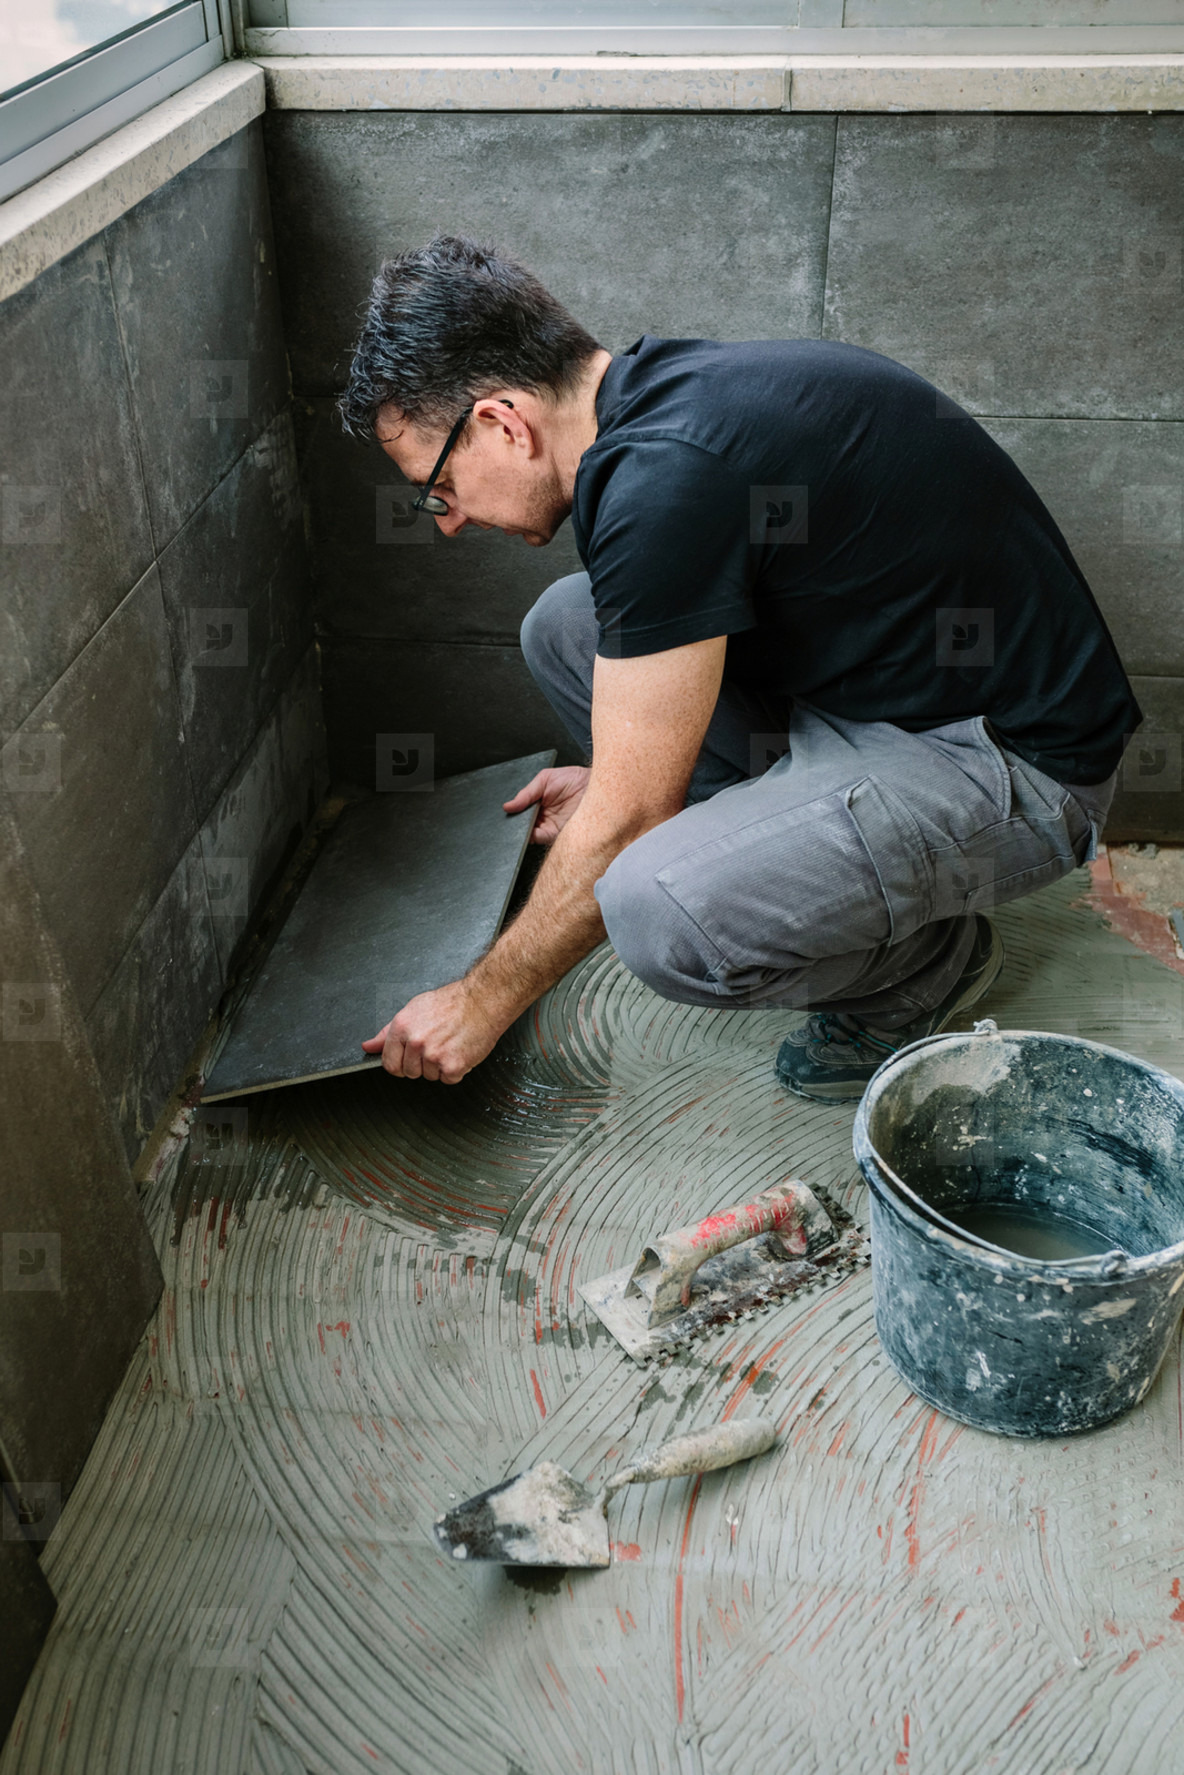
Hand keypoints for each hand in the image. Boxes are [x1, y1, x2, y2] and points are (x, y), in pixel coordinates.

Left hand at [361, 979, 506, 1082]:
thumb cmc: (452, 1002)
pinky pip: (449, 1079)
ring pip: (430, 1076)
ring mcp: (434, 1055)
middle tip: (437, 1044)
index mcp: (402, 1028)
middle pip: (410, 1072)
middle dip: (423, 1064)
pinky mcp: (453, 1066)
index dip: (400, 1063)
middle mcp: (415, 1042)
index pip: (389, 1063)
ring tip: (450, 1044)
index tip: (410, 1059)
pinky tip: (460, 1051)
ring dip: (441, 1066)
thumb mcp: (414, 1009)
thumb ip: (388, 1032)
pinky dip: (457, 1070)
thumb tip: (368, 1046)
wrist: (483, 1001)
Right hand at [504, 765, 590, 843]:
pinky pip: (538, 838)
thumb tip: (508, 806)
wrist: (595, 787)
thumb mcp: (545, 779)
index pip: (520, 810)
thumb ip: (526, 793)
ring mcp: (548, 826)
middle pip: (521, 822)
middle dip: (513, 822)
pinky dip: (529, 836)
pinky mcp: (555, 835)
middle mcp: (542, 815)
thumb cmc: (574, 779)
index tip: (505, 811)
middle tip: (509, 817)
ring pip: (527, 832)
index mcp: (538, 801)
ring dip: (519, 829)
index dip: (512, 812)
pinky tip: (526, 828)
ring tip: (516, 821)